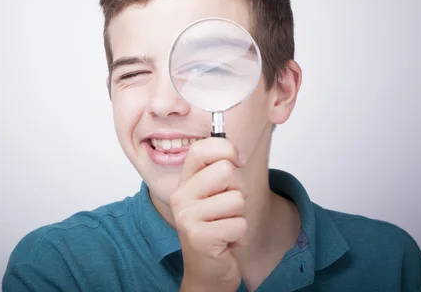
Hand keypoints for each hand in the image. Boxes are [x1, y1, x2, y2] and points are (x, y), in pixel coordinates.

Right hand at [170, 137, 247, 291]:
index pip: (201, 149)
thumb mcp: (217, 194)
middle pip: (226, 170)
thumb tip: (237, 154)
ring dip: (240, 215)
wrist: (208, 271)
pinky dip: (241, 235)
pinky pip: (239, 224)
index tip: (238, 161)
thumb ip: (222, 171)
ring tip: (226, 225)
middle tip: (230, 207)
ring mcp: (187, 217)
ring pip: (237, 199)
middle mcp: (180, 196)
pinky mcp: (199, 237)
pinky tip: (227, 241)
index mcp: (184, 182)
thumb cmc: (217, 228)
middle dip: (240, 189)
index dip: (226, 149)